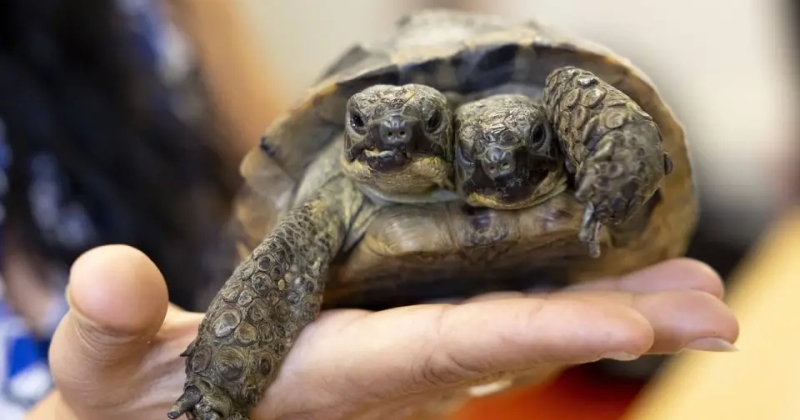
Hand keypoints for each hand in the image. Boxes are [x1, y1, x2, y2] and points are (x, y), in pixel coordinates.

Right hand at [27, 245, 737, 419]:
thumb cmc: (132, 408)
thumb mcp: (102, 375)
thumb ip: (104, 334)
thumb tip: (106, 275)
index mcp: (334, 377)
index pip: (450, 351)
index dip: (541, 334)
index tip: (634, 321)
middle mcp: (386, 378)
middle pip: (515, 348)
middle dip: (615, 330)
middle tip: (712, 310)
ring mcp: (398, 370)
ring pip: (515, 339)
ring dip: (605, 315)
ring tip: (691, 294)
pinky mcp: (395, 355)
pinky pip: (489, 331)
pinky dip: (553, 312)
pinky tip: (604, 293)